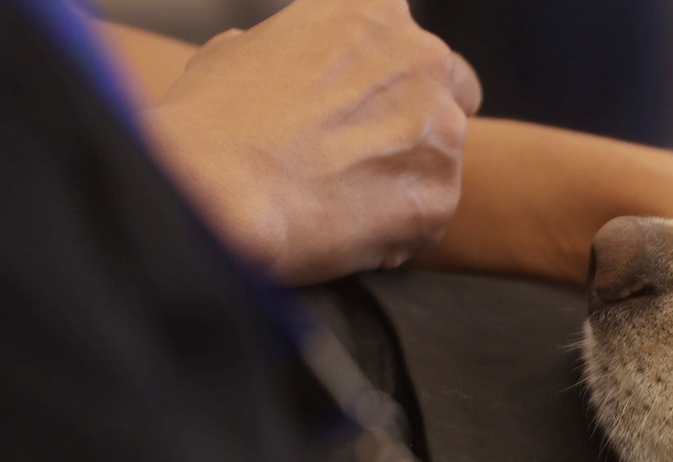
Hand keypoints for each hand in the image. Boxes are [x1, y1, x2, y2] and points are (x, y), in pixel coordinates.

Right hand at [144, 0, 481, 283]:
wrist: (221, 191)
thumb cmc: (215, 119)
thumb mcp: (242, 48)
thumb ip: (294, 50)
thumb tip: (284, 61)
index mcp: (375, 11)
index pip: (410, 38)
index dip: (393, 73)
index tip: (366, 101)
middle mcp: (423, 59)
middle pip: (456, 88)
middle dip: (423, 117)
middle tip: (371, 150)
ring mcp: (442, 130)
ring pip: (444, 156)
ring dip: (408, 174)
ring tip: (341, 197)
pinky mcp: (442, 196)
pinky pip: (429, 213)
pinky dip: (398, 225)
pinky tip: (343, 228)